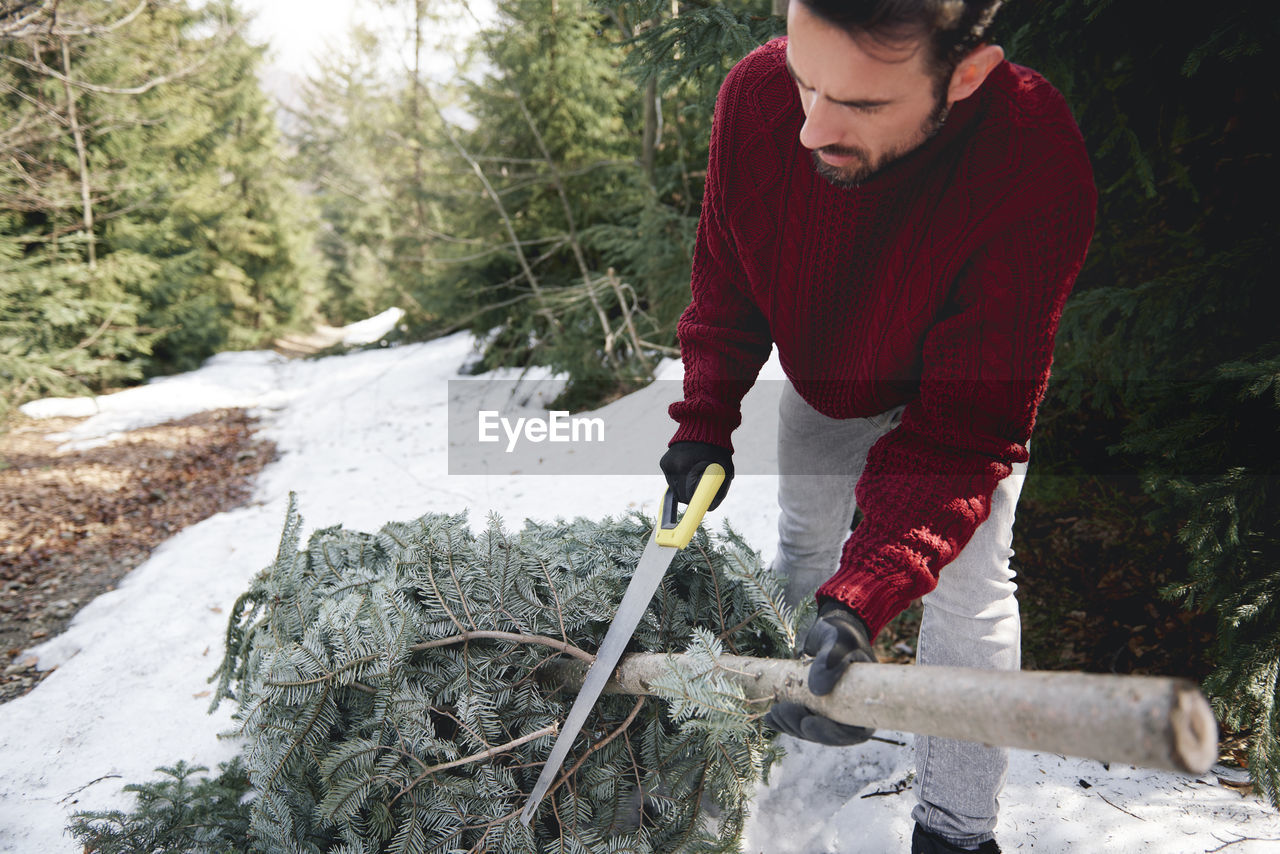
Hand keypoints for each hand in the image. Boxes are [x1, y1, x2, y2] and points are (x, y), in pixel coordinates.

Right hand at [659, 441, 733, 510]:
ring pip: (674, 490)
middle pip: (680, 497)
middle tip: (703, 491)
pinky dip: (680, 478)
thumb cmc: (717, 449)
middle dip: (691, 498)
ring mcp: (667, 464)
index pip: (688, 498)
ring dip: (685, 488)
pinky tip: (689, 467)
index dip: (697, 503)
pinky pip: (671, 480)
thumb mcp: (725, 469)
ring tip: (697, 475)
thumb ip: (720, 490)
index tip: (702, 504)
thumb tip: (710, 508)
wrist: (703, 425)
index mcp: (687, 468)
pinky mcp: (664, 462)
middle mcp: (674, 466)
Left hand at [763, 600, 876, 744]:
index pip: (854, 733)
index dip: (832, 736)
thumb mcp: (840, 641)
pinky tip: (770, 718)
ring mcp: (832, 712)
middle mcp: (851, 713)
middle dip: (804, 729)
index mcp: (867, 703)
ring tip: (773, 712)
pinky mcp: (816, 708)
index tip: (809, 723)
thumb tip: (818, 690)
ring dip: (791, 726)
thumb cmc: (842, 634)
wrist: (831, 629)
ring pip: (812, 731)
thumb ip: (832, 659)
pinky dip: (786, 722)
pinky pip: (801, 722)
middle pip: (829, 736)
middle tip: (784, 711)